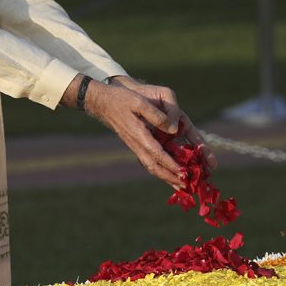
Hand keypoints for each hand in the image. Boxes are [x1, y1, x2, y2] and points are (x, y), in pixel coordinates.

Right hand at [84, 78, 213, 188]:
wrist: (101, 102)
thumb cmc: (121, 99)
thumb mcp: (139, 101)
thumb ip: (157, 115)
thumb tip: (173, 129)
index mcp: (139, 135)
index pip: (157, 154)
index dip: (170, 164)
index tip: (183, 173)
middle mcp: (136, 143)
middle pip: (153, 166)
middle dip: (169, 177)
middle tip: (184, 186)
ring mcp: (134, 145)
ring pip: (150, 165)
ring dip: (164, 176)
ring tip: (177, 184)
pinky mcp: (134, 143)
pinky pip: (147, 160)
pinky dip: (158, 168)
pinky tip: (165, 171)